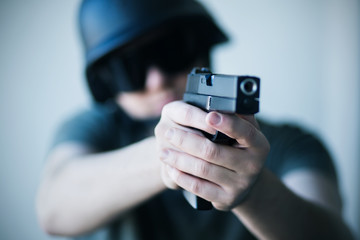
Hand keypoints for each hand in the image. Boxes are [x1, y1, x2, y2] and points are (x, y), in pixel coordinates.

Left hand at [154, 101, 269, 209]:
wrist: (243, 183)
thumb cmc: (238, 149)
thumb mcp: (244, 130)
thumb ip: (237, 115)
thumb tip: (222, 101)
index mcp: (259, 145)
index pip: (244, 132)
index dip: (226, 123)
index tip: (208, 115)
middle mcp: (252, 166)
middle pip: (213, 151)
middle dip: (186, 140)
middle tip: (167, 132)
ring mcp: (240, 185)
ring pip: (203, 169)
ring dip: (179, 159)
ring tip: (163, 151)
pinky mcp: (226, 199)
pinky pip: (199, 188)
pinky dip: (182, 176)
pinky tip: (171, 167)